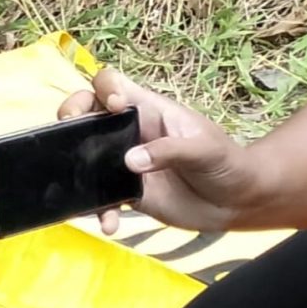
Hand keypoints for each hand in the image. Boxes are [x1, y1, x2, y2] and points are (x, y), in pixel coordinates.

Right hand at [53, 64, 252, 231]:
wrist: (237, 203)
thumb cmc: (228, 164)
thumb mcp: (205, 150)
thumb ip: (170, 150)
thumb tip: (130, 162)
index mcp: (149, 111)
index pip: (113, 83)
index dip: (104, 88)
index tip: (113, 106)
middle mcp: (129, 133)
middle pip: (86, 112)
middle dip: (70, 115)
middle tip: (69, 129)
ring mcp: (123, 162)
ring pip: (83, 155)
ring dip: (73, 167)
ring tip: (76, 183)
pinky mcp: (123, 191)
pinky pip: (98, 197)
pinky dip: (97, 211)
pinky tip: (109, 224)